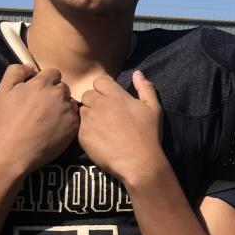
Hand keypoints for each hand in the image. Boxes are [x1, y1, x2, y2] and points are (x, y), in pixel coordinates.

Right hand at [0, 65, 78, 171]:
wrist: (14, 150)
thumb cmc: (6, 121)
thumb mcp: (3, 91)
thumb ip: (15, 72)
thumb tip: (30, 66)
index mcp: (42, 83)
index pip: (53, 72)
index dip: (46, 81)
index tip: (38, 92)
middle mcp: (59, 94)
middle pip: (63, 87)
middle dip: (54, 93)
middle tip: (42, 107)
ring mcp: (68, 110)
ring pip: (69, 102)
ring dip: (62, 107)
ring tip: (48, 119)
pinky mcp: (74, 126)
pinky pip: (74, 118)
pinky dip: (67, 121)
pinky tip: (55, 129)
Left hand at [77, 70, 166, 185]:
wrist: (139, 162)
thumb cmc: (148, 135)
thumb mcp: (154, 108)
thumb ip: (145, 88)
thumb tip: (138, 73)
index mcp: (116, 95)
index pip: (99, 81)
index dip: (104, 90)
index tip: (111, 100)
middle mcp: (100, 104)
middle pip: (88, 95)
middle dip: (94, 102)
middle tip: (106, 115)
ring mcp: (89, 120)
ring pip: (82, 110)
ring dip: (89, 116)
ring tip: (102, 128)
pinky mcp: (82, 135)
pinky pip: (80, 127)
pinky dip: (87, 131)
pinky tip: (99, 140)